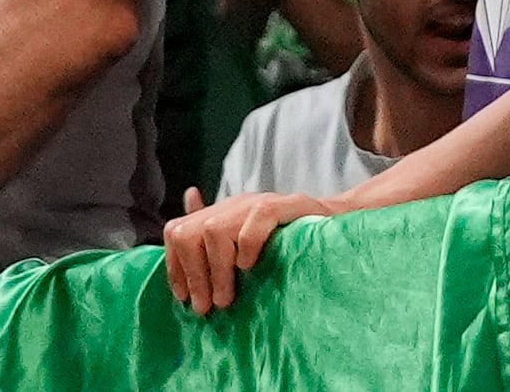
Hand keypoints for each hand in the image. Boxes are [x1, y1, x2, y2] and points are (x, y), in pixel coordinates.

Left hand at [163, 187, 329, 313]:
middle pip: (189, 232)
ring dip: (217, 271)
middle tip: (206, 306)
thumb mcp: (244, 243)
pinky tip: (250, 266)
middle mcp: (235, 205)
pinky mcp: (287, 204)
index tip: (184, 298)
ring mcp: (259, 202)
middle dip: (193, 274)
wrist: (334, 220)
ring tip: (226, 298)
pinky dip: (248, 245)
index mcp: (221, 213)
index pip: (177, 231)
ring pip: (215, 231)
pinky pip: (257, 219)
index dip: (175, 267)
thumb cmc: (287, 239)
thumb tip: (184, 232)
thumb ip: (212, 242)